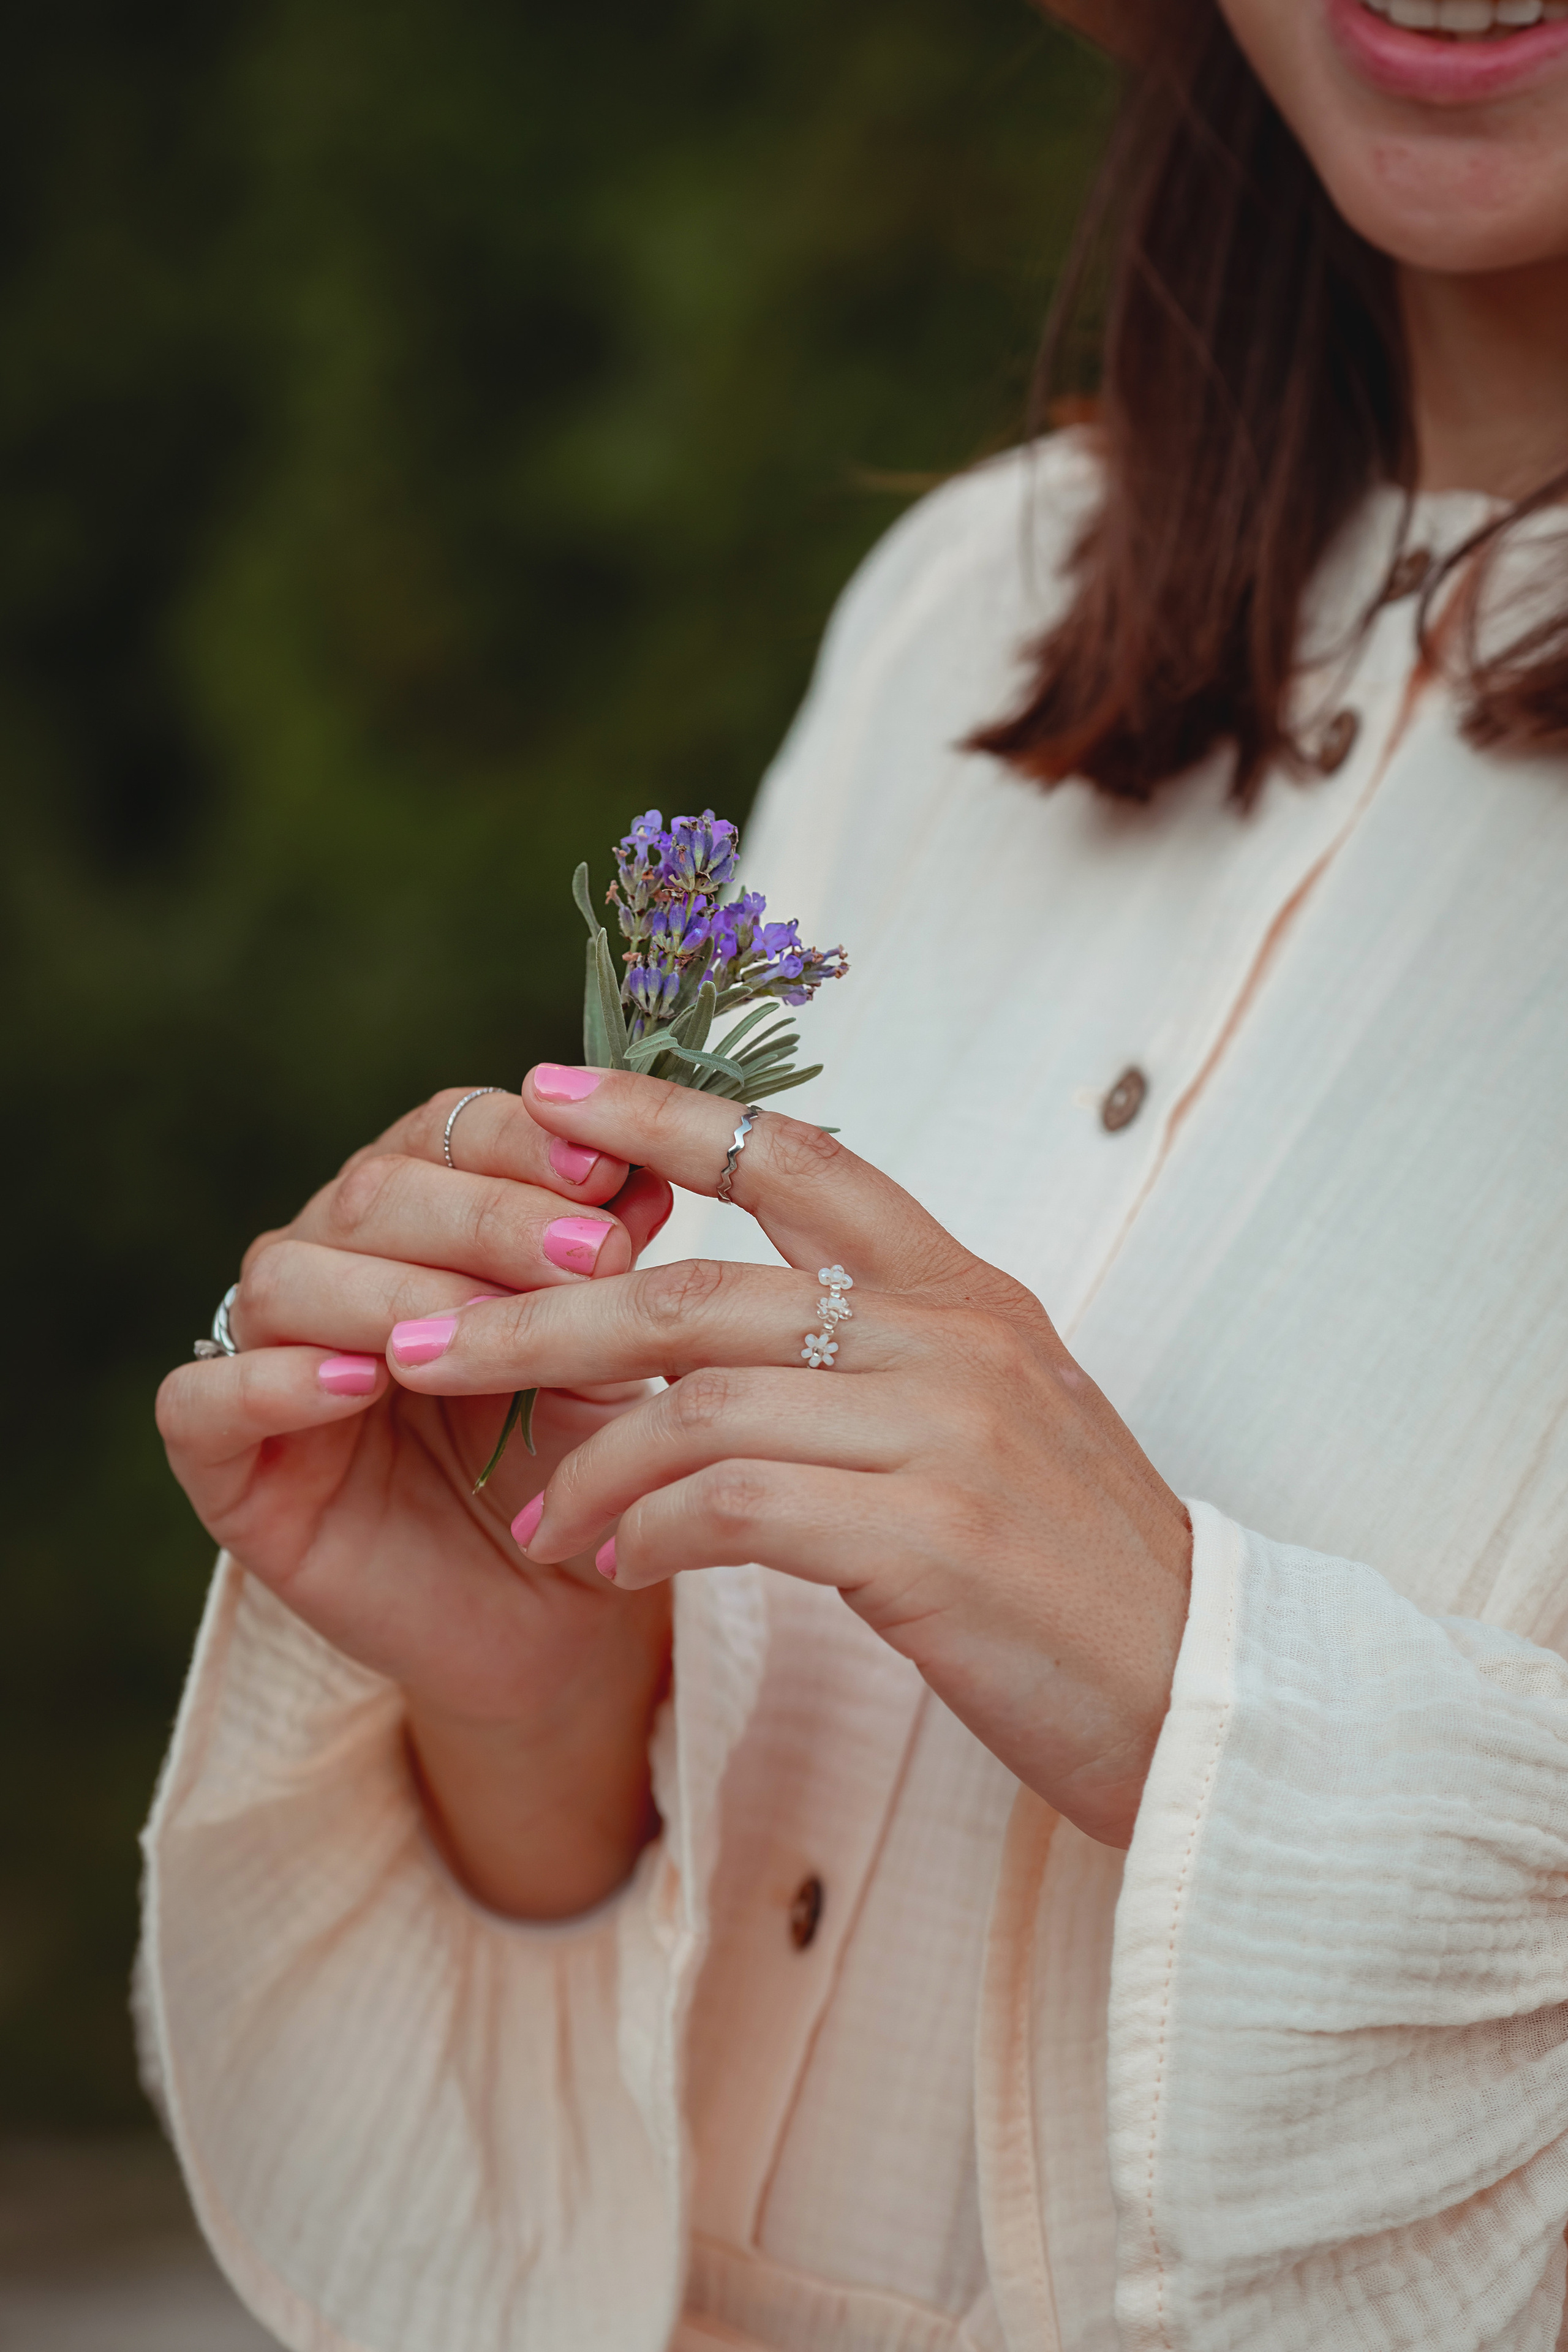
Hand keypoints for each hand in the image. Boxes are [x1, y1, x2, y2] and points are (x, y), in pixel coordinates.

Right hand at [156, 1086, 676, 1913]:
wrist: (560, 1621)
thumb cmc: (584, 1464)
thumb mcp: (616, 1354)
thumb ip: (615, 1262)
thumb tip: (649, 1162)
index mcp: (428, 1212)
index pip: (450, 1132)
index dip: (524, 1143)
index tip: (608, 1173)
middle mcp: (336, 1261)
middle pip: (376, 1191)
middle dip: (488, 1218)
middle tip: (591, 1260)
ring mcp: (269, 1356)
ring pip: (287, 1275)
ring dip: (392, 1291)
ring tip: (479, 1329)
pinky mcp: (226, 1464)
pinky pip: (203, 1399)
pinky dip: (271, 1381)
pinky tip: (357, 1381)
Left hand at [385, 1065, 1192, 1849]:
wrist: (1203, 1696)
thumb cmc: (1067, 1564)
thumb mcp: (986, 1417)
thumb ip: (873, 1352)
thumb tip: (711, 1334)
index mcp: (964, 1286)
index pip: (793, 1153)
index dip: (657, 1111)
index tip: (540, 1093)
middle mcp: (955, 1333)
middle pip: (694, 1287)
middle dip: (535, 1317)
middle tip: (420, 1347)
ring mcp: (949, 1429)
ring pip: (696, 1402)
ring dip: (586, 1464)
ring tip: (537, 1522)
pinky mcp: (932, 1537)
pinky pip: (735, 1507)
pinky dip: (647, 1533)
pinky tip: (612, 1567)